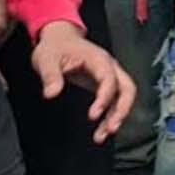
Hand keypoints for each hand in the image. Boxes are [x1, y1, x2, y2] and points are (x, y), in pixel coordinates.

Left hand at [31, 22, 134, 142]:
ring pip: (124, 96)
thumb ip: (51, 76)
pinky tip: (101, 130)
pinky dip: (110, 116)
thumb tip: (51, 93)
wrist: (59, 38)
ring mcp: (109, 75)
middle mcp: (109, 67)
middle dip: (121, 110)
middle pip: (127, 88)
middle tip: (110, 128)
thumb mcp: (47, 59)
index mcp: (98, 59)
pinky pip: (114, 101)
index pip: (109, 79)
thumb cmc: (55, 46)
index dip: (104, 98)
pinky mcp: (104, 84)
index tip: (93, 115)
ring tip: (103, 135)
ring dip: (117, 116)